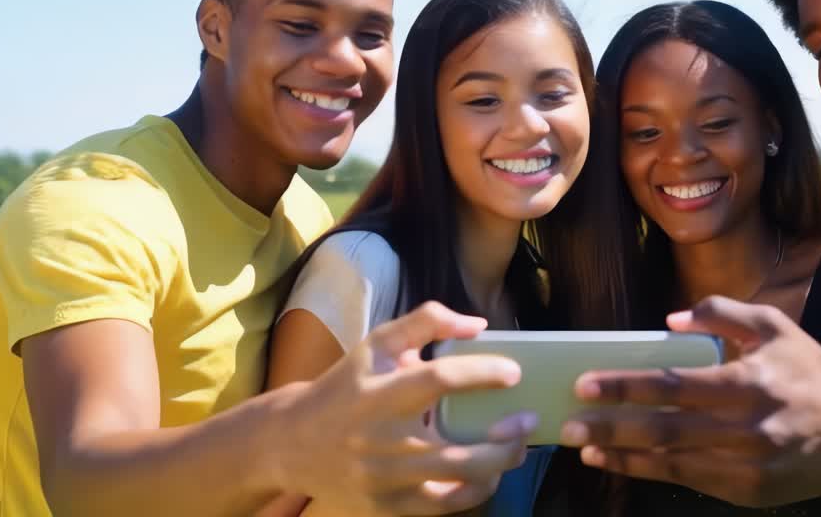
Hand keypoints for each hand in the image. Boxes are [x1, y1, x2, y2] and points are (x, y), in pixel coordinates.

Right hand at [278, 301, 536, 515]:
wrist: (292, 442)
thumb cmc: (345, 386)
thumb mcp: (376, 344)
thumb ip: (426, 321)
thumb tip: (478, 325)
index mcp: (378, 393)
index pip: (439, 381)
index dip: (482, 374)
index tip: (514, 372)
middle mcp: (381, 441)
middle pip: (456, 451)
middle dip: (503, 439)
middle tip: (528, 421)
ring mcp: (383, 480)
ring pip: (455, 484)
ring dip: (498, 466)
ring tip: (517, 448)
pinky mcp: (385, 507)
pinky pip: (442, 506)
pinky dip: (474, 492)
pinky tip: (490, 474)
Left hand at [560, 296, 820, 506]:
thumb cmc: (810, 367)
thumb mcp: (771, 325)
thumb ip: (719, 313)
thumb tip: (667, 321)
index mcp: (749, 381)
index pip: (672, 386)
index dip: (624, 387)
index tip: (584, 385)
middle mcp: (749, 426)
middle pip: (664, 430)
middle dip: (611, 429)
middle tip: (570, 426)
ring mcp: (752, 464)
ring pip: (674, 463)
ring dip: (624, 458)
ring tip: (587, 451)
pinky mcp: (755, 492)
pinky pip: (695, 482)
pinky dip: (657, 473)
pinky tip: (627, 465)